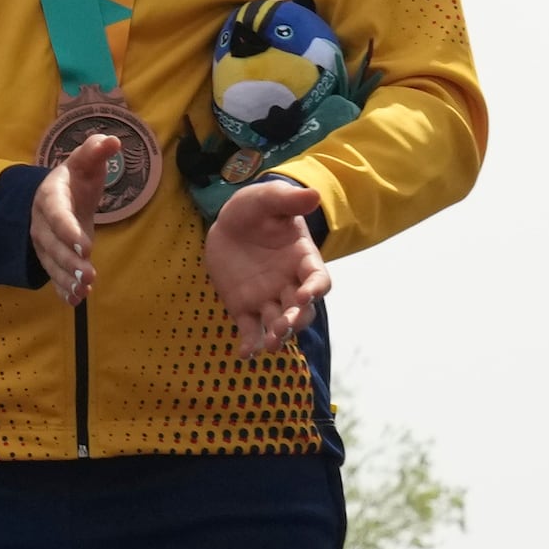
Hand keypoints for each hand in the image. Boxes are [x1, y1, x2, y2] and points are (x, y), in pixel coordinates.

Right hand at [24, 138, 116, 303]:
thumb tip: (113, 141)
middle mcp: (42, 222)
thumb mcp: (86, 161)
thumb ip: (96, 150)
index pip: (55, 213)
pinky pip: (54, 275)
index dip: (66, 229)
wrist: (58, 196)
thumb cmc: (76, 178)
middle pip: (52, 245)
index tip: (84, 244)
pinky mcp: (52, 258)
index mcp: (50, 196)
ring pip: (52, 264)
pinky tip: (77, 300)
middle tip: (89, 274)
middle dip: (69, 261)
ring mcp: (45, 243)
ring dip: (66, 279)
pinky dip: (64, 289)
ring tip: (84, 290)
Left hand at [206, 180, 331, 355]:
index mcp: (303, 259)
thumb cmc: (255, 209)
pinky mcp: (244, 307)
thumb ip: (288, 200)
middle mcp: (290, 283)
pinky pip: (250, 329)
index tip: (304, 294)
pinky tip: (245, 354)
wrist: (229, 223)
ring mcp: (268, 297)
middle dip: (295, 319)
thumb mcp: (268, 199)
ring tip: (269, 344)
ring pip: (279, 323)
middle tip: (283, 325)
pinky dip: (250, 343)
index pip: (318, 280)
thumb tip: (314, 195)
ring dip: (277, 335)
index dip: (315, 289)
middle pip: (301, 309)